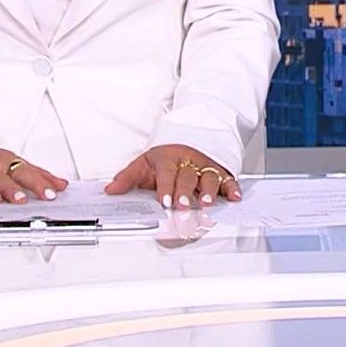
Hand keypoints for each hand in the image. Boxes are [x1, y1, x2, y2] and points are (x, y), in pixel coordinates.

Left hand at [105, 144, 241, 209]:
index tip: (164, 201)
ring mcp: (205, 168)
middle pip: (188, 176)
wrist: (187, 141)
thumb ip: (127, 178)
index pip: (167, 172)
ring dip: (209, 191)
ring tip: (206, 203)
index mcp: (169, 158)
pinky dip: (232, 188)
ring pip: (209, 178)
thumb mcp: (144, 164)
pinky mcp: (220, 174)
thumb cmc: (165, 158)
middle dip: (185, 192)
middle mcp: (189, 162)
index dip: (166, 187)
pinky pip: (228, 180)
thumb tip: (111, 190)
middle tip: (182, 206)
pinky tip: (234, 197)